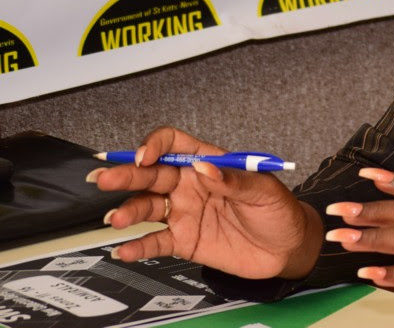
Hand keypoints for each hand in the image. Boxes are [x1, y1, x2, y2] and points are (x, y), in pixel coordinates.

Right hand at [88, 127, 321, 279]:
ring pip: (146, 207)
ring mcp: (184, 212)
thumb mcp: (264, 189)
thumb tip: (205, 168)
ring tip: (116, 219)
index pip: (174, 144)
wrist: (287, 248)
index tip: (145, 156)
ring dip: (128, 210)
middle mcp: (190, 185)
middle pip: (150, 175)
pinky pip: (155, 242)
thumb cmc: (279, 211)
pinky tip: (124, 249)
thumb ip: (234, 179)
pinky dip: (137, 246)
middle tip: (105, 179)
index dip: (156, 145)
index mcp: (209, 163)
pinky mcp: (184, 240)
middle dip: (126, 175)